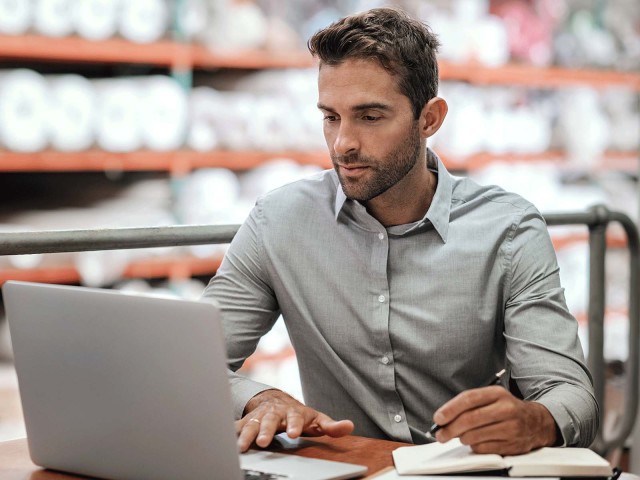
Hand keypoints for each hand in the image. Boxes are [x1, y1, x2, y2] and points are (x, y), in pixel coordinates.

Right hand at [236, 389, 353, 451]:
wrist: (275, 402)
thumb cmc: (299, 415)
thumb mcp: (316, 420)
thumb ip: (331, 426)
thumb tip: (349, 427)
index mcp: (293, 412)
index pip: (295, 418)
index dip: (294, 425)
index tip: (293, 434)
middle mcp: (274, 413)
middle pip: (269, 421)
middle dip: (265, 430)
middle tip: (263, 442)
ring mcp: (259, 416)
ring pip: (251, 424)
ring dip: (246, 435)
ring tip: (241, 447)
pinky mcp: (247, 421)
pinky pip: (237, 426)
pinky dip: (231, 432)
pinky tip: (226, 440)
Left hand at [432, 386, 556, 454]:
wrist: (537, 422)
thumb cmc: (506, 409)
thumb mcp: (491, 398)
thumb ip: (468, 405)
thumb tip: (443, 418)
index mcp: (497, 393)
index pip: (469, 399)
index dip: (450, 409)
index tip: (438, 418)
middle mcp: (506, 409)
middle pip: (470, 419)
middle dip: (450, 428)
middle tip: (441, 434)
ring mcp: (511, 428)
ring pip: (475, 436)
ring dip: (462, 438)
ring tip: (461, 436)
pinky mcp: (513, 445)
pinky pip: (484, 449)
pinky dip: (474, 447)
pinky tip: (475, 442)